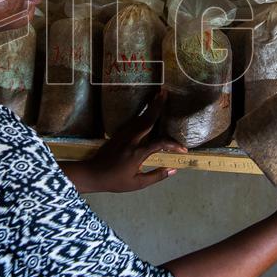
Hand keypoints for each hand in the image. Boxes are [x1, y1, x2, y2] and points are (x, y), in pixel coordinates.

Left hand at [65, 90, 187, 193]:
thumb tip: (173, 170)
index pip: (160, 144)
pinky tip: (146, 111)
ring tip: (158, 96)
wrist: (92, 174)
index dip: (173, 145)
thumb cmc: (115, 181)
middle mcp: (131, 141)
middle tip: (165, 93)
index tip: (183, 149)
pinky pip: (132, 122)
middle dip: (157, 106)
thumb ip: (156, 176)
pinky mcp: (118, 134)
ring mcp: (123, 135)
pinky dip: (142, 115)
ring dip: (149, 107)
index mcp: (137, 153)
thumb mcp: (137, 183)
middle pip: (147, 120)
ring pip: (139, 119)